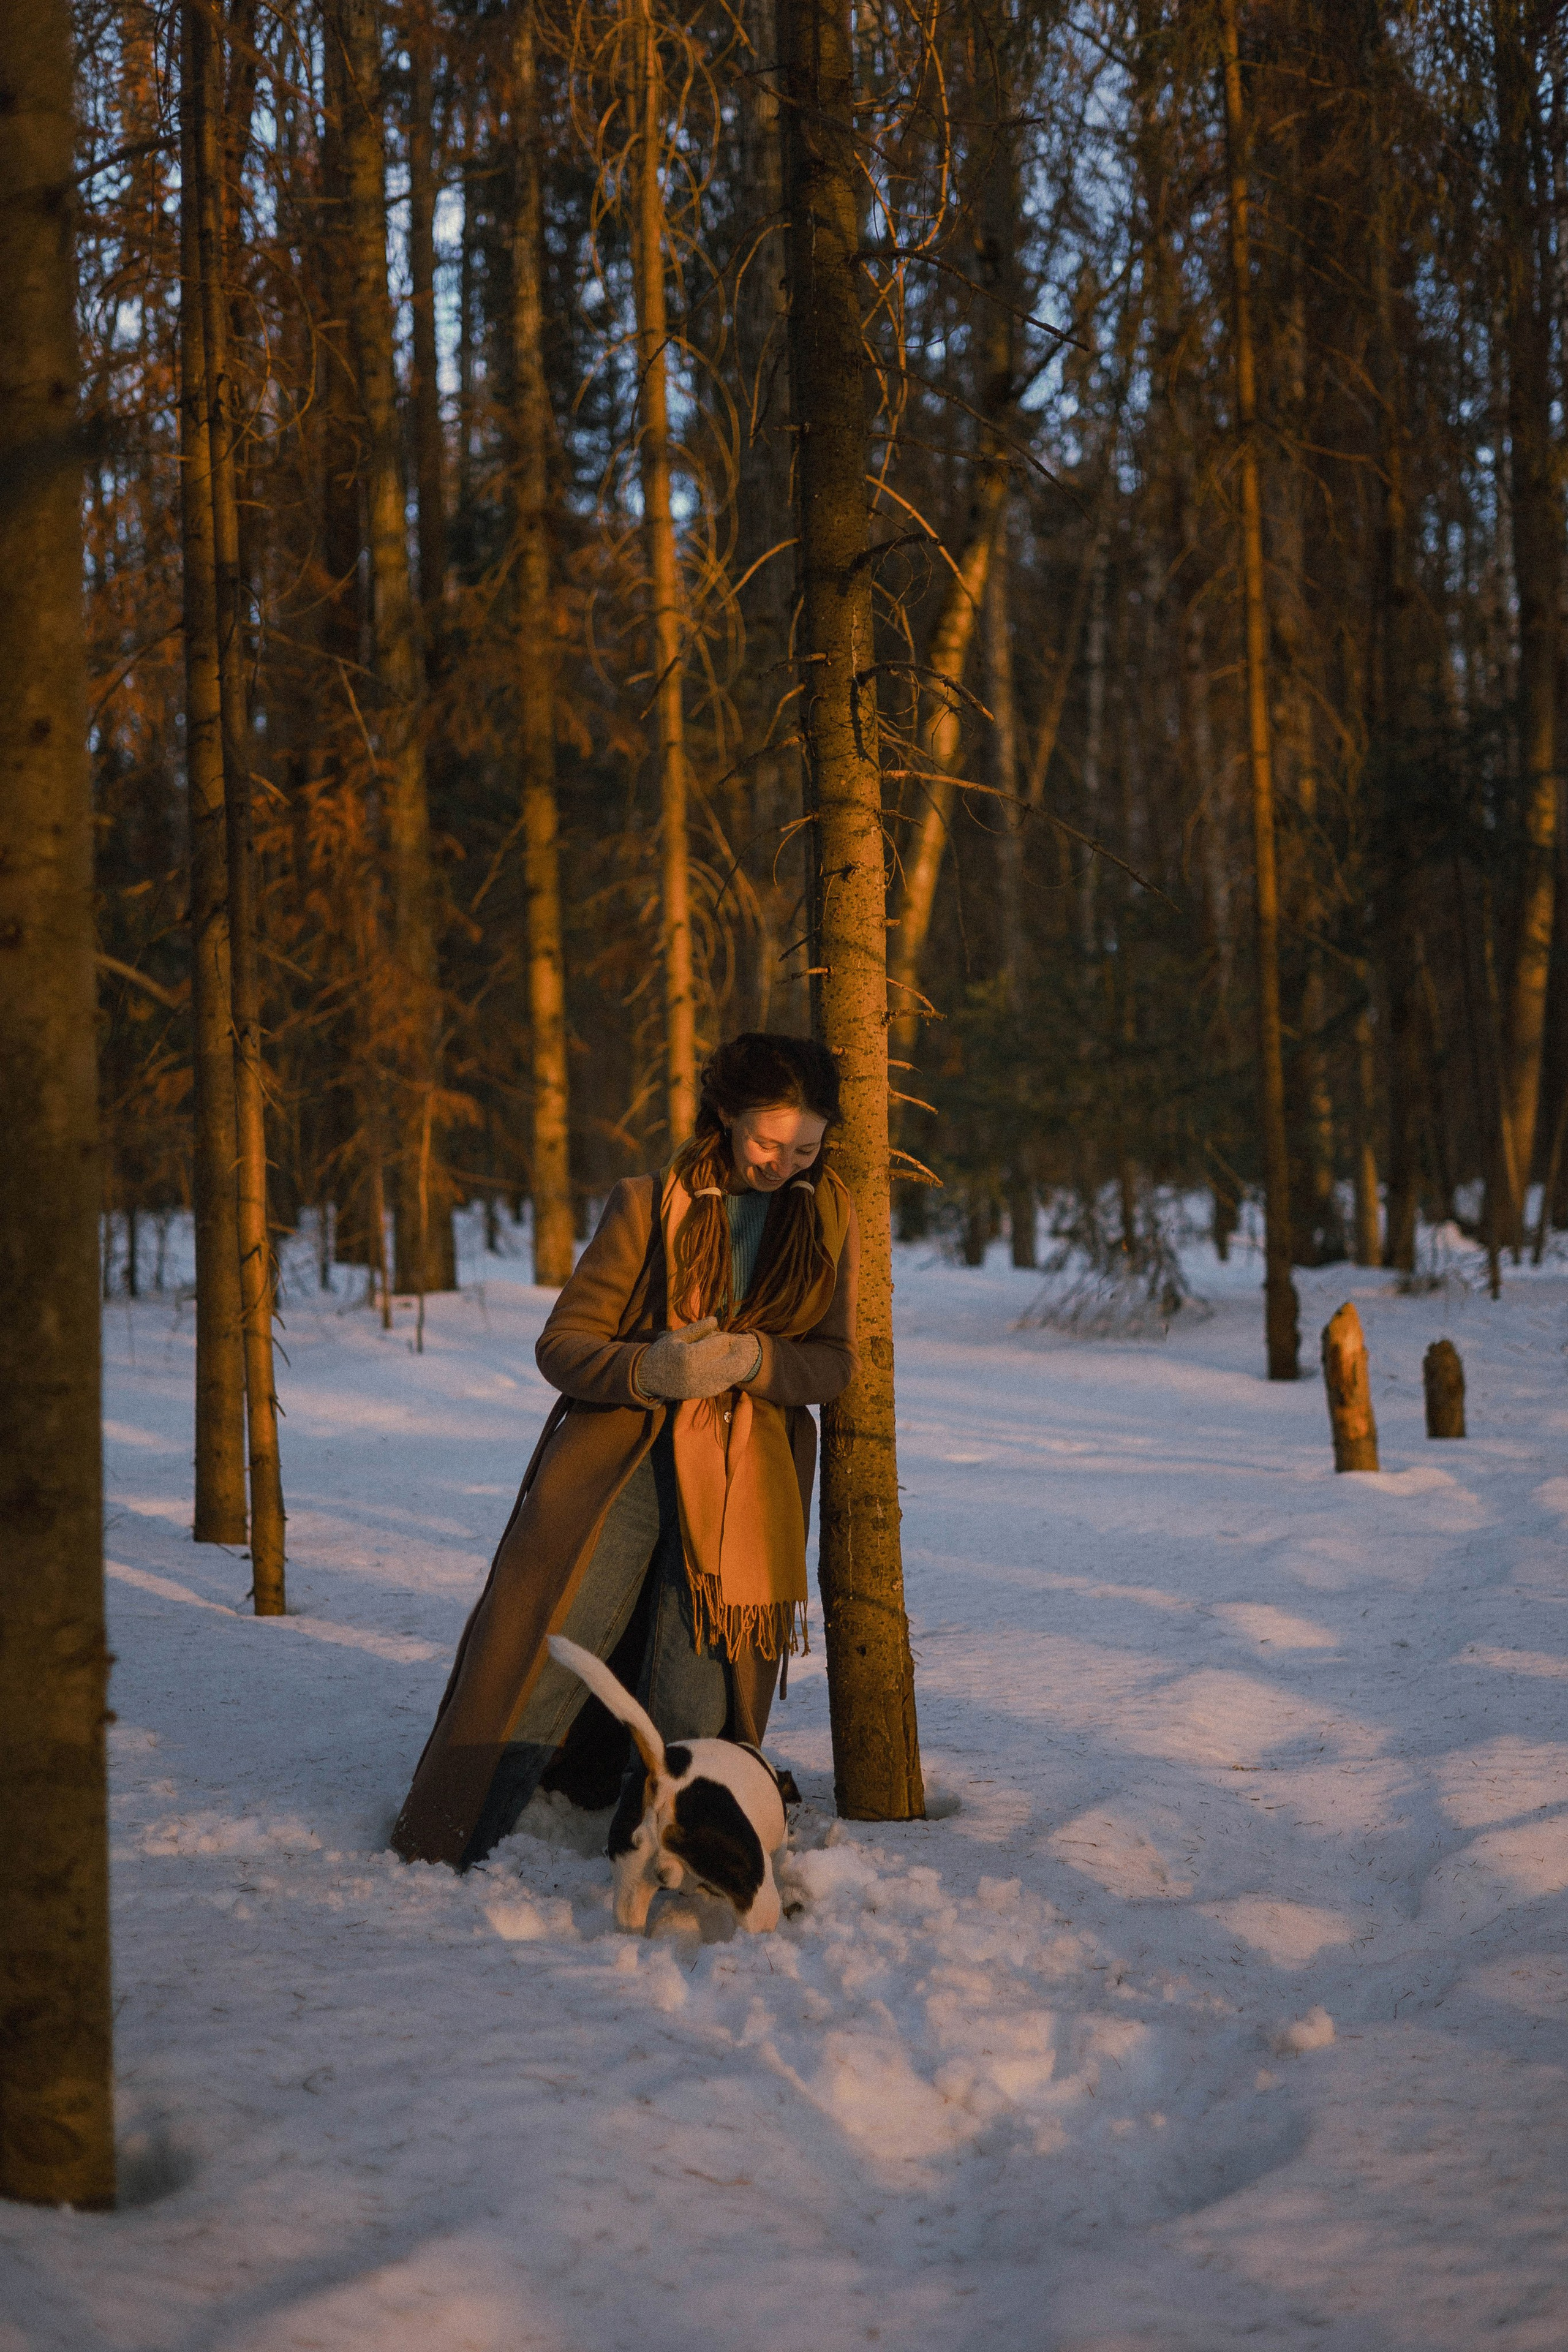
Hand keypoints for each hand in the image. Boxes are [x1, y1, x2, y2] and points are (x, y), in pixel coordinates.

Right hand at [634, 1318, 763, 1400]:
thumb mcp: (677, 1336)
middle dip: (738, 1354)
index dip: (725, 1338)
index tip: (725, 1336)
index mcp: (690, 1355)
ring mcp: (700, 1387)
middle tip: (735, 1347)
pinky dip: (726, 1376)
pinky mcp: (701, 1394)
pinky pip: (721, 1385)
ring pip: (730, 1377)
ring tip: (731, 1357)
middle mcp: (697, 1373)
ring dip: (734, 1366)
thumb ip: (697, 1328)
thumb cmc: (663, 1351)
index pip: (721, 1344)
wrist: (648, 1377)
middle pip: (732, 1364)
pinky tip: (721, 1368)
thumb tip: (715, 1319)